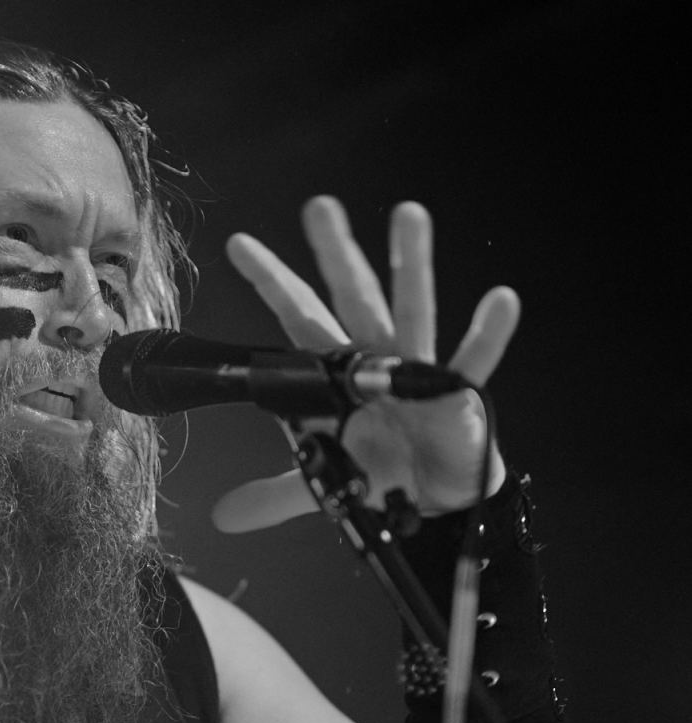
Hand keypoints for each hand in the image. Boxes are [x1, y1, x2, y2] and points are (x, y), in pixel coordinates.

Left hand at [211, 197, 518, 532]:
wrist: (435, 506)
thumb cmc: (385, 478)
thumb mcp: (323, 487)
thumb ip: (273, 495)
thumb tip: (222, 516)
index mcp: (338, 375)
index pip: (297, 320)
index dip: (271, 284)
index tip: (239, 245)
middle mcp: (376, 359)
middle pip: (351, 297)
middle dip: (335, 254)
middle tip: (319, 206)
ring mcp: (417, 370)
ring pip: (411, 309)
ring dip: (410, 262)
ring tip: (408, 214)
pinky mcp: (456, 392)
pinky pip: (473, 360)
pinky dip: (488, 332)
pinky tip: (501, 301)